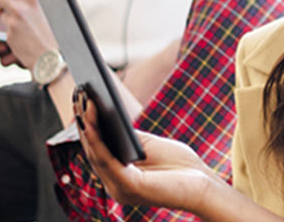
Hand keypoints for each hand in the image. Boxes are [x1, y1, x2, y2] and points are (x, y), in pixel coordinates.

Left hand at [0, 0, 57, 69]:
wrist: (56, 57)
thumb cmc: (58, 34)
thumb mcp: (51, 10)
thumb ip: (34, 0)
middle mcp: (21, 8)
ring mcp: (13, 22)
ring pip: (0, 14)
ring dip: (5, 16)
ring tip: (21, 23)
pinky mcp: (9, 35)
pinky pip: (6, 29)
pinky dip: (12, 31)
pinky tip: (25, 36)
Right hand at [74, 87, 219, 212]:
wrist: (204, 186)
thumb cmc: (181, 167)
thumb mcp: (151, 146)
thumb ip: (130, 137)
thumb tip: (109, 117)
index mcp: (120, 176)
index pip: (97, 150)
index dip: (87, 126)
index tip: (81, 100)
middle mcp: (115, 185)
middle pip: (93, 150)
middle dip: (85, 122)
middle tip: (79, 96)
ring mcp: (119, 189)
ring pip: (96, 155)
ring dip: (88, 128)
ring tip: (85, 104)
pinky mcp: (129, 188)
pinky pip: (107, 162)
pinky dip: (98, 142)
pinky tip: (94, 124)